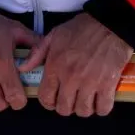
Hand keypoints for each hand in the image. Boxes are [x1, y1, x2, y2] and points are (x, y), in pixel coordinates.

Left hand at [18, 13, 132, 116]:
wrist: (110, 22)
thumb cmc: (82, 27)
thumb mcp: (55, 34)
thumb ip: (37, 52)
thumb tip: (23, 68)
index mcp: (55, 66)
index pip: (46, 98)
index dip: (49, 101)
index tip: (54, 98)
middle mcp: (70, 78)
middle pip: (64, 109)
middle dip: (66, 106)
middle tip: (72, 97)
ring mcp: (89, 83)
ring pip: (83, 111)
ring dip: (84, 107)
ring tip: (86, 98)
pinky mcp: (108, 85)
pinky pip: (103, 109)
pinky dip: (101, 108)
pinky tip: (101, 99)